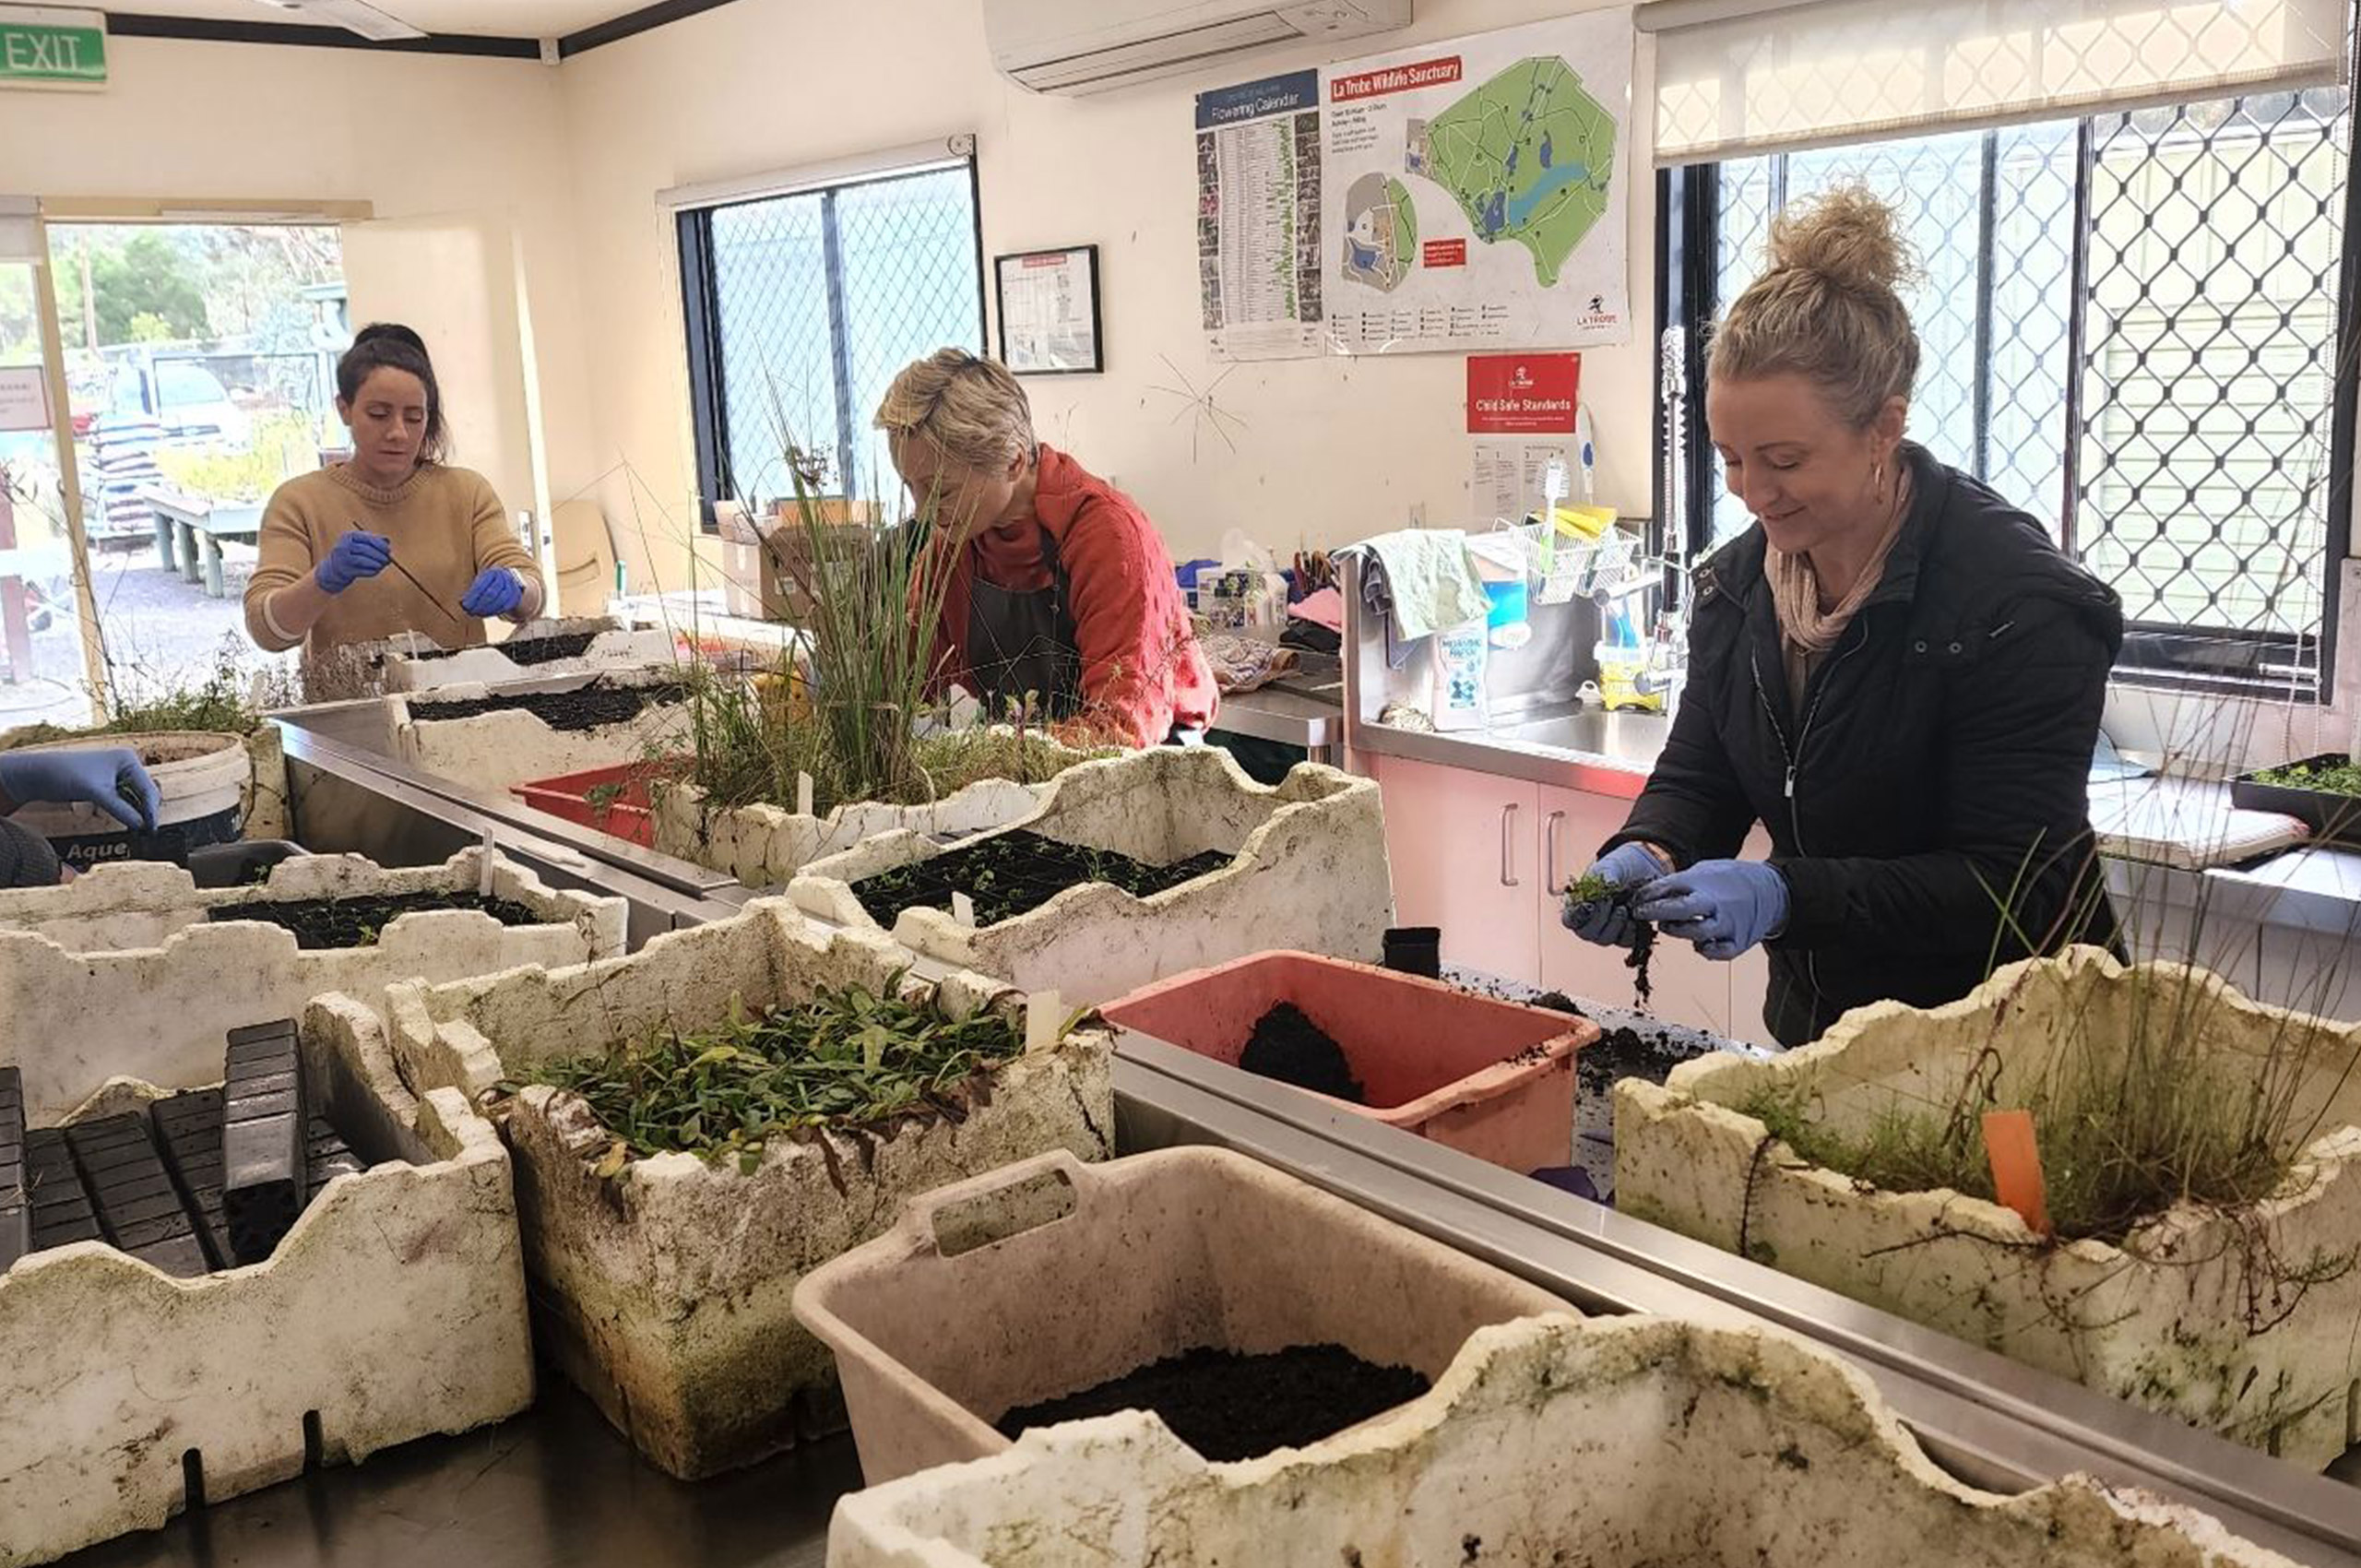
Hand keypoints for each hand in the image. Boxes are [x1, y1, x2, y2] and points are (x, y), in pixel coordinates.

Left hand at [0, 745, 161, 830]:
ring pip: (134, 798)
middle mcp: (125, 765)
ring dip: (135, 812)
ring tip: (138, 829)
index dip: (151, 811)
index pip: (148, 789)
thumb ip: (122, 809)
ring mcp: (115, 775)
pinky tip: (125, 822)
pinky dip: (124, 811)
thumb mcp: (97, 793)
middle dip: (146, 811)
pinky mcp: (105, 785)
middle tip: (146, 832)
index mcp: (128, 760)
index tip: (151, 830)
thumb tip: (143, 826)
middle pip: (145, 793)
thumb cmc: (65, 775)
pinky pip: (123, 801)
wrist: (36, 774)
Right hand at [318, 531, 391, 593]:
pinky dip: (372, 571)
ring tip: (383, 565)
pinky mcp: (345, 571)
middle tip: (388, 559)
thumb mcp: (360, 543)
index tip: (388, 550)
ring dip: (377, 564)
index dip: (380, 544)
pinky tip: (376, 570)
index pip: (367, 538)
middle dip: (380, 555)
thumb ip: (374, 539)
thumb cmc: (351, 553)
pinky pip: (362, 571)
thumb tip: (387, 540)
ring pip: (363, 561)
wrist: (333, 569)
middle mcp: (343, 546)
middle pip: (366, 549)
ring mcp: (342, 559)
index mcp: (348, 536)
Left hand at [460, 567, 523, 617]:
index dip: (472, 597)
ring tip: (477, 613)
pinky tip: (486, 613)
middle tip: (470, 611)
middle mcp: (504, 577)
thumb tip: (462, 602)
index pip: (481, 586)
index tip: (465, 605)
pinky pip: (505, 606)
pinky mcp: (515, 597)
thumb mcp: (483, 582)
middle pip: (490, 593)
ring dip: (486, 609)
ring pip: (499, 601)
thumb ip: (474, 591)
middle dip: (479, 604)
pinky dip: (494, 611)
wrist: (513, 583)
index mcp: (493, 572)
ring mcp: (512, 587)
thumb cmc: (492, 584)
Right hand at [1560, 841, 1669, 946]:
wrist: (1641, 871)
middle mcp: (1590, 923)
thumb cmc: (1618, 869)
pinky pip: (1625, 942)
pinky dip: (1630, 932)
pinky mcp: (1626, 935)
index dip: (1576, 916)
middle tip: (1609, 901)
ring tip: (1623, 908)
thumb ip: (1605, 878)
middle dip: (1598, 919)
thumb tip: (1607, 889)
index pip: (1569, 920)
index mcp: (1579, 907)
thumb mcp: (1609, 868)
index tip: (1588, 905)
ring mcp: (1608, 932)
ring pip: (1605, 940)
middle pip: (1586, 933)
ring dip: (1614, 925)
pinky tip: (1634, 919)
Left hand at [1634, 859, 1789, 961]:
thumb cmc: (1729, 880)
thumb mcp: (1704, 870)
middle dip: (1657, 912)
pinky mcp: (1738, 941)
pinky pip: (1718, 952)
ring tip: (1669, 925)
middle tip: (1641, 913)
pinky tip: (1699, 944)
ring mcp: (1728, 923)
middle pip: (1682, 910)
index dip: (1649, 894)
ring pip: (1697, 933)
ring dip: (1678, 931)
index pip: (1671, 886)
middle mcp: (1716, 902)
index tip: (1636, 900)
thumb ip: (1680, 882)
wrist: (1771, 890)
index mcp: (1706, 881)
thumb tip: (1648, 891)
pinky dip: (1705, 950)